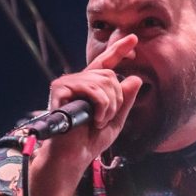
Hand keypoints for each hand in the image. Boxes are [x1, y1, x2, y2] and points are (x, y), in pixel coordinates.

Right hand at [36, 35, 142, 179]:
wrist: (73, 155)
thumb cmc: (90, 141)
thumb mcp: (115, 120)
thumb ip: (125, 100)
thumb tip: (135, 78)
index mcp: (90, 87)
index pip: (106, 64)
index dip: (119, 50)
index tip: (134, 39)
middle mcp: (78, 81)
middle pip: (110, 75)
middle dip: (116, 100)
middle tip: (106, 119)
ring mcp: (68, 83)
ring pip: (104, 82)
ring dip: (109, 106)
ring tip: (99, 122)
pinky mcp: (60, 88)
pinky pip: (93, 90)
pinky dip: (100, 107)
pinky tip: (94, 119)